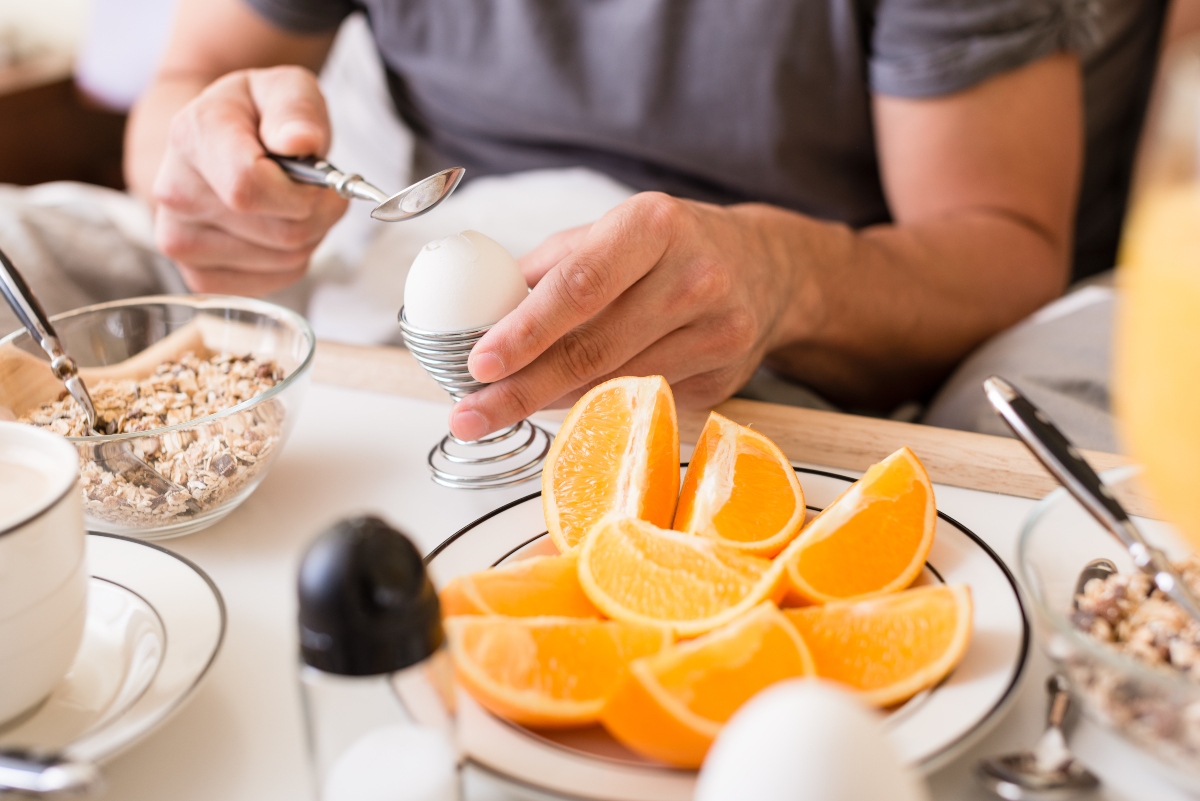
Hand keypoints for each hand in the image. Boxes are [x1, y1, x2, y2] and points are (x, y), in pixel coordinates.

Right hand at [151, 66, 347, 295]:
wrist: (216, 142)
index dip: (301, 191)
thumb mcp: (284, 88)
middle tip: (314, 189)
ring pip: (285, 259)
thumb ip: (296, 108)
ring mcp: (180, 241)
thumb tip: (300, 140)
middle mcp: (174, 192)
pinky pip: (275, 282)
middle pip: (281, 231)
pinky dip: (292, 260)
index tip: (315, 177)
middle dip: (317, 211)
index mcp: (191, 136)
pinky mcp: (198, 276)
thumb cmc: (256, 116)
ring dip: (310, 234)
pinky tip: (278, 229)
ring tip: (292, 204)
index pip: (249, 187)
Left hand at [449, 193, 810, 440]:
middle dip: (521, 388)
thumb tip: (479, 315)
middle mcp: (692, 276)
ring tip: (501, 408)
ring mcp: (715, 331)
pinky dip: (593, 404)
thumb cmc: (672, 246)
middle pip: (592, 348)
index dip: (525, 330)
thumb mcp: (613, 232)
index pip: (580, 286)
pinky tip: (564, 401)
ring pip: (614, 383)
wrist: (768, 268)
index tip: (478, 363)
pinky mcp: (723, 376)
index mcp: (653, 226)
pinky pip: (641, 399)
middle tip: (469, 414)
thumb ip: (548, 269)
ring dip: (550, 400)